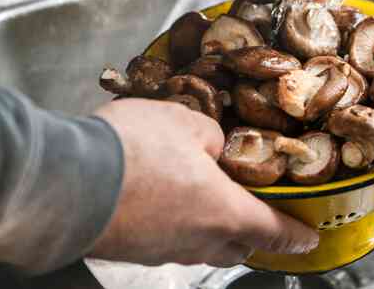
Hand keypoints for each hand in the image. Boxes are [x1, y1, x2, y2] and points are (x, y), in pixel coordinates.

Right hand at [90, 99, 318, 266]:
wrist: (65, 180)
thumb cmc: (132, 151)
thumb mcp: (188, 123)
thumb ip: (213, 137)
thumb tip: (214, 146)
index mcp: (224, 212)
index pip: (274, 232)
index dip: (296, 235)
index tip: (308, 237)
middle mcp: (197, 239)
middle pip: (239, 246)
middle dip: (254, 233)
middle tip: (259, 214)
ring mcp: (163, 250)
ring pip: (203, 246)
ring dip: (214, 228)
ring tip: (209, 200)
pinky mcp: (133, 249)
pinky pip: (170, 242)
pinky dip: (179, 225)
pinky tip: (167, 200)